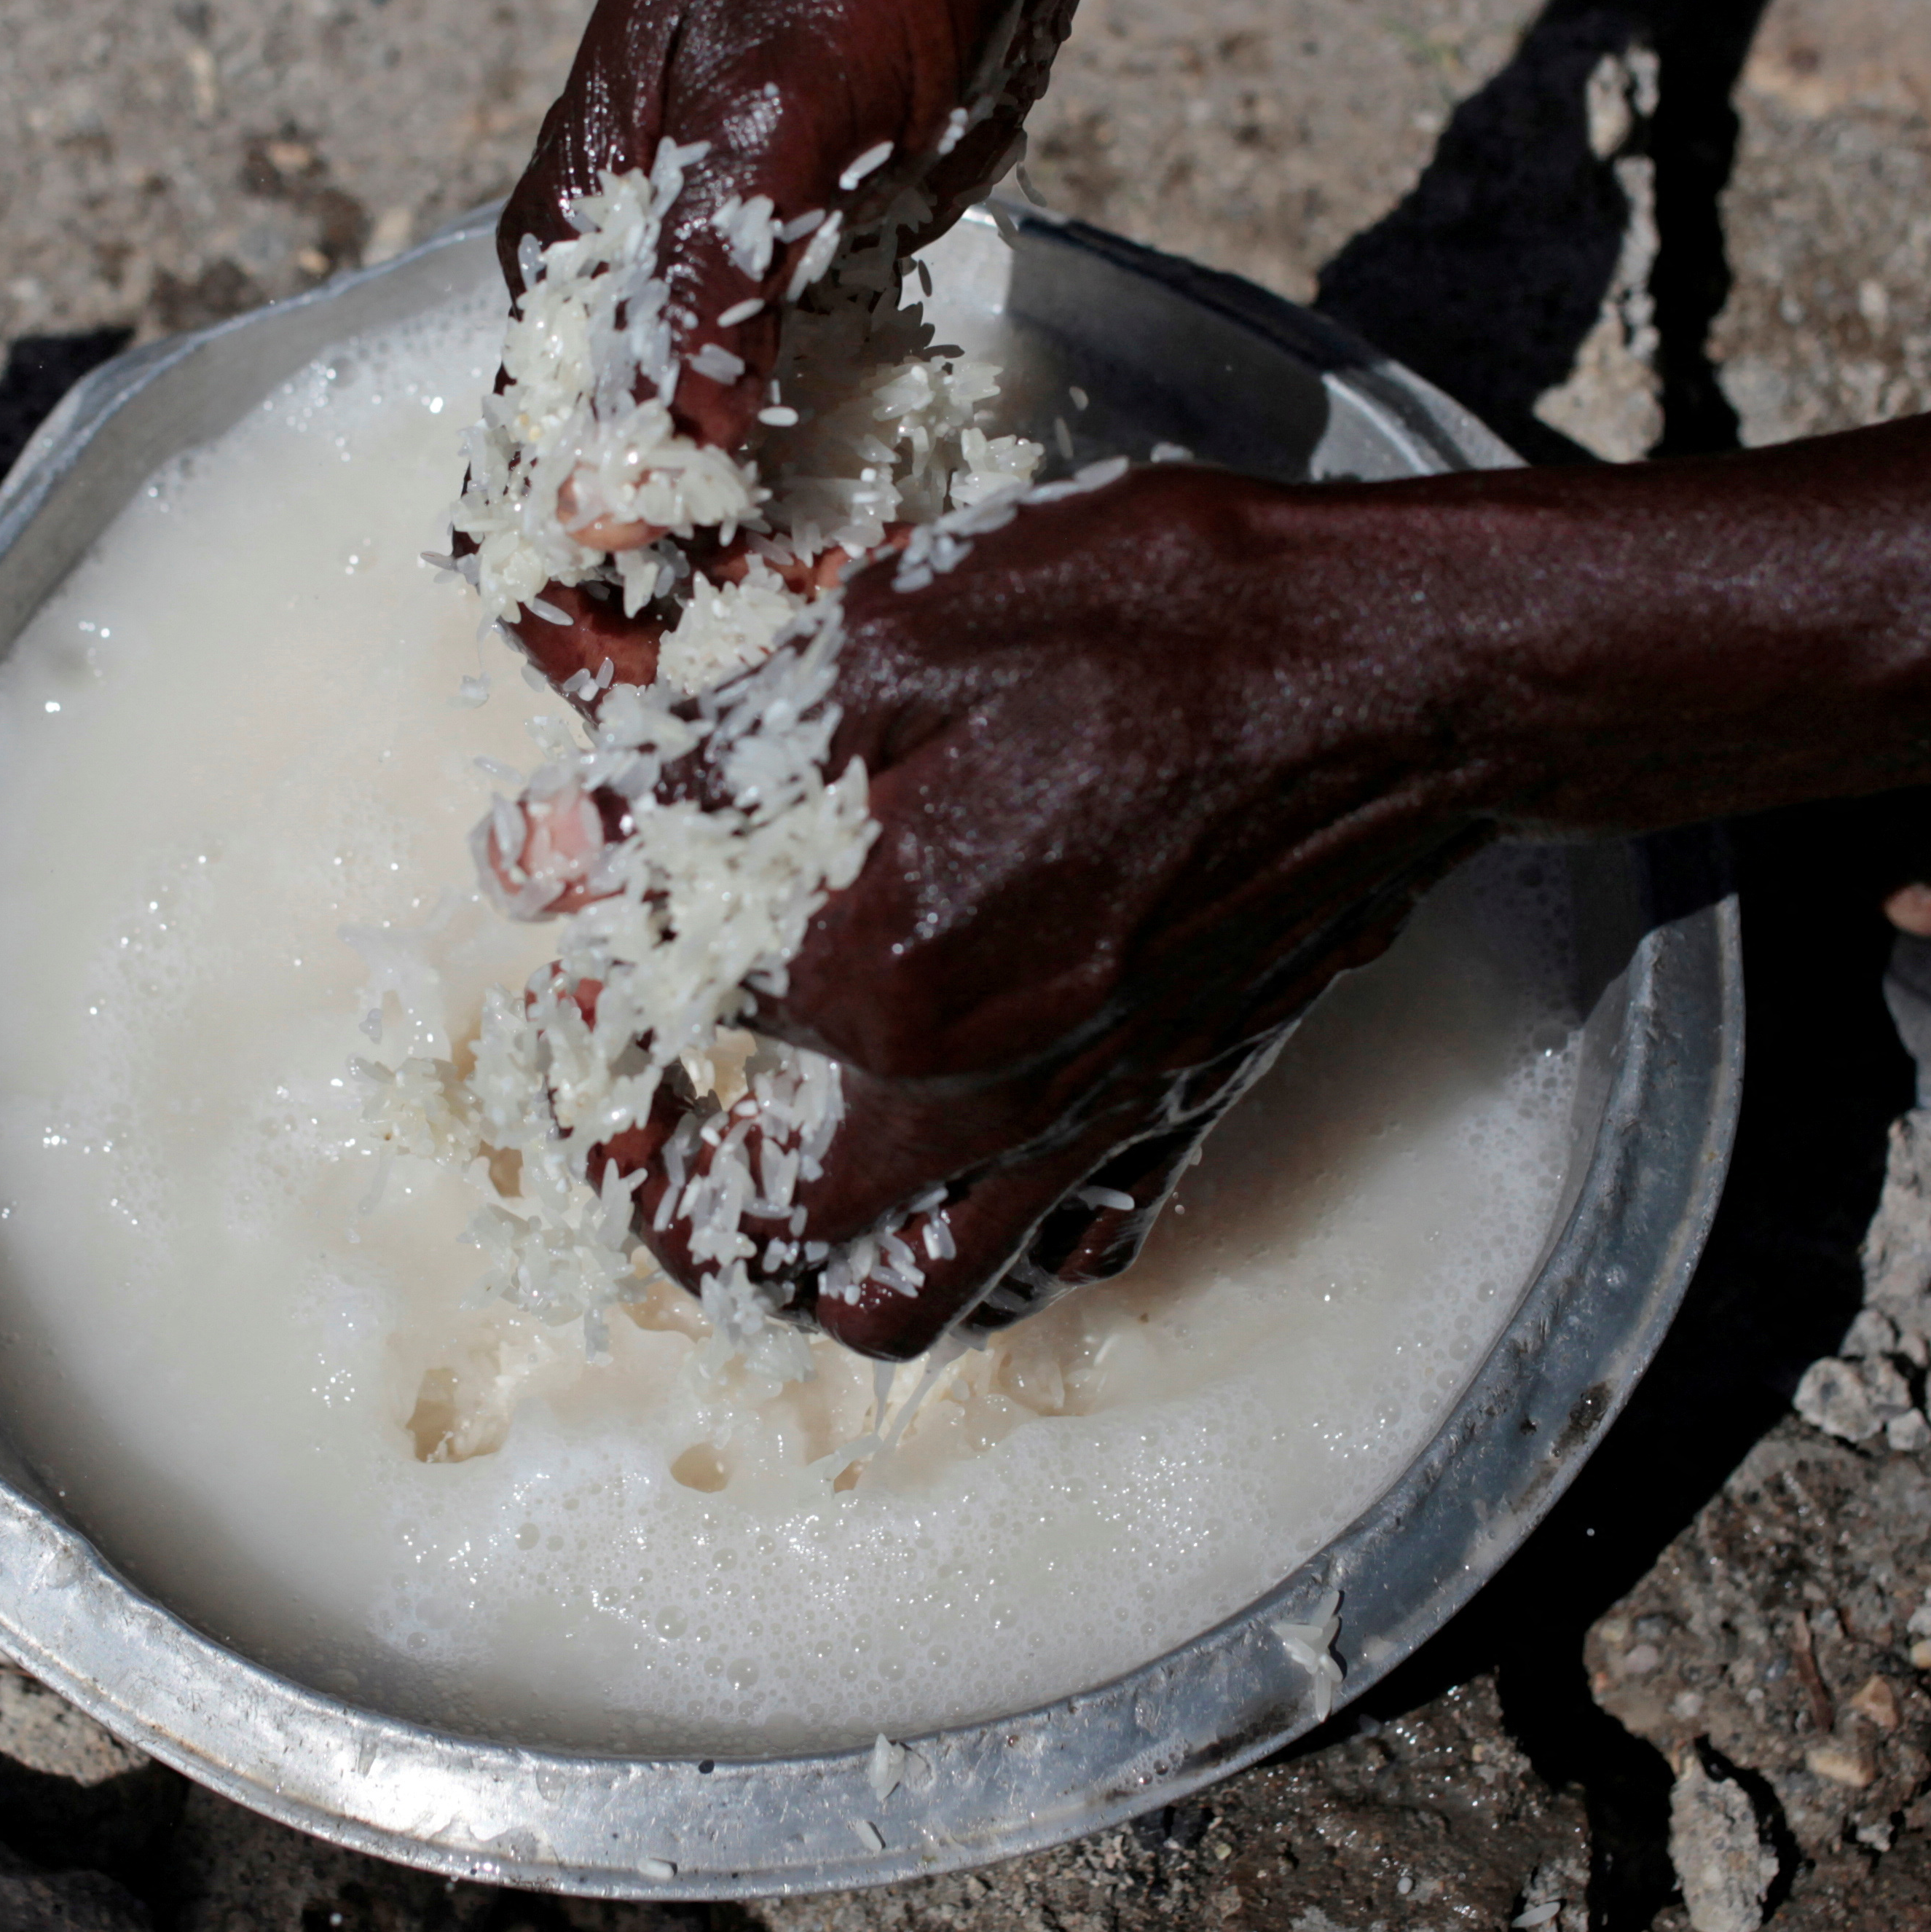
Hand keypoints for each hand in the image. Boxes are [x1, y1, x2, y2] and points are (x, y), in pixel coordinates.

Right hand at [485, 0, 1093, 691]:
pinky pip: (788, 428)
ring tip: (831, 651)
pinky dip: (814, 503)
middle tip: (765, 701)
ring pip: (694, 485)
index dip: (576, 612)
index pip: (529, 487)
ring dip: (744, 579)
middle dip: (660, 624)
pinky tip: (872, 558)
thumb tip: (638, 482)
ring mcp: (717, 292)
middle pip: (599, 511)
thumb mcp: (781, 103)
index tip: (658, 698)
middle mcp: (623, 290)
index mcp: (574, 254)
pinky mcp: (807, 280)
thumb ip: (708, 290)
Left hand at [590, 467, 1491, 1356]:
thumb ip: (706, 768)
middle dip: (660, 1201)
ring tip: (770, 1176)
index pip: (662, 1020)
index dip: (599, 976)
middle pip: (752, 1245)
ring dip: (805, 1273)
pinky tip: (946, 1168)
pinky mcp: (1174, 1124)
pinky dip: (976, 1257)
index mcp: (879, 972)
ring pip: (902, 1306)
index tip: (589, 937)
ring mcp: (1083, 1131)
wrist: (1398, 671)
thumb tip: (532, 854)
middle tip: (639, 1114)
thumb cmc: (1160, 625)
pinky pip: (1050, 1268)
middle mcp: (971, 1097)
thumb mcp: (898, 636)